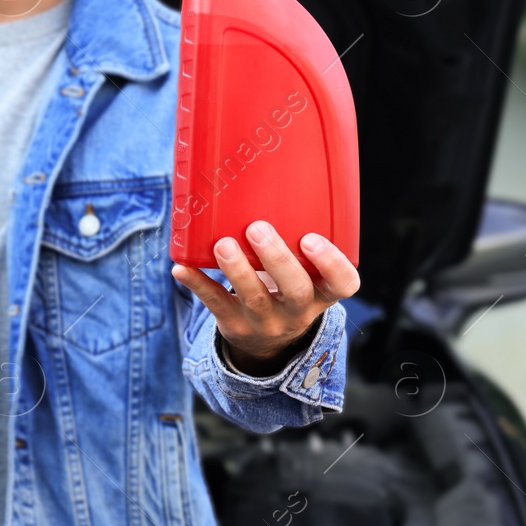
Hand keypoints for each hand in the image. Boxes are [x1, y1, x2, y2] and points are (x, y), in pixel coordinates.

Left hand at [170, 220, 359, 376]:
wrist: (265, 343)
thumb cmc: (285, 290)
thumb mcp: (303, 275)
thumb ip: (295, 244)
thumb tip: (269, 182)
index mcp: (321, 293)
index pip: (343, 284)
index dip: (332, 264)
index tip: (312, 239)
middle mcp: (297, 312)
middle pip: (295, 290)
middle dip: (277, 259)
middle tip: (258, 229)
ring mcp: (265, 322)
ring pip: (253, 298)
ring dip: (237, 270)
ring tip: (223, 244)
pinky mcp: (233, 324)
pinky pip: (215, 304)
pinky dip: (197, 284)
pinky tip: (181, 268)